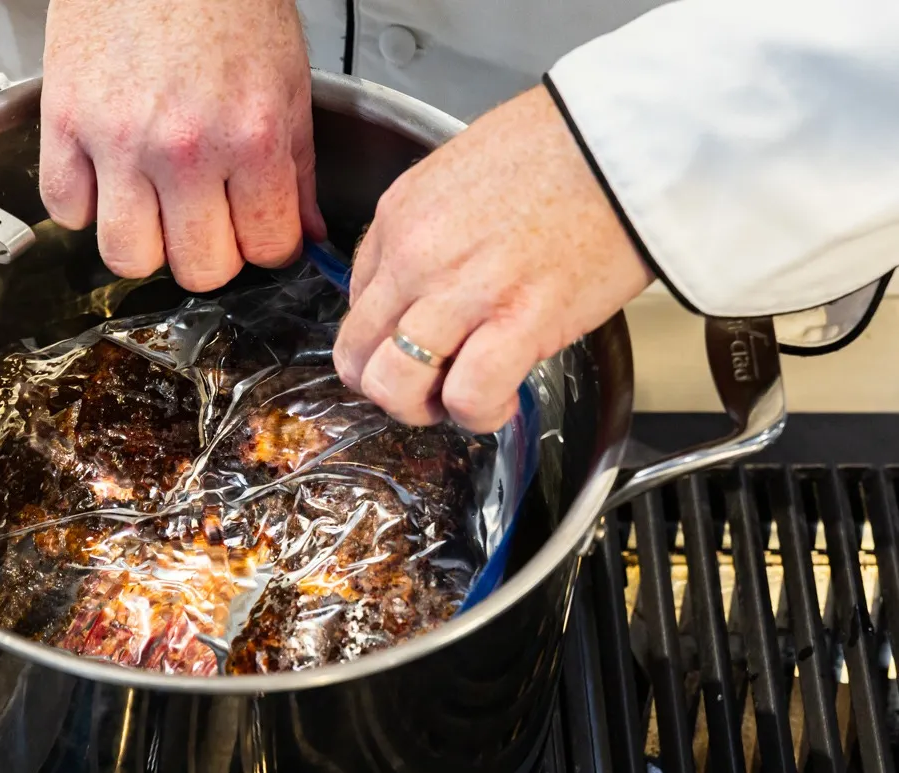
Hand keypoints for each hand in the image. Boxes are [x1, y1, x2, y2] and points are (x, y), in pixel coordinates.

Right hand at [40, 0, 324, 292]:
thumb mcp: (288, 78)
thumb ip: (296, 165)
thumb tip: (305, 230)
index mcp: (251, 135)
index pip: (267, 248)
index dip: (266, 243)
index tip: (257, 227)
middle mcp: (183, 148)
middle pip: (198, 269)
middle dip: (209, 253)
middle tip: (207, 218)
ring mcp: (117, 140)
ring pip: (127, 258)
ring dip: (144, 242)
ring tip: (153, 204)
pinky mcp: (63, 123)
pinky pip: (66, 210)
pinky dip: (85, 203)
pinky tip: (107, 172)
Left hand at [333, 86, 652, 432]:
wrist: (634, 141)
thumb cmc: (562, 148)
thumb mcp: (461, 171)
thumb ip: (428, 230)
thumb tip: (419, 285)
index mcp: (399, 216)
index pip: (357, 303)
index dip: (384, 334)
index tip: (417, 338)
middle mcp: (416, 257)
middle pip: (356, 354)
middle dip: (386, 383)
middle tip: (426, 383)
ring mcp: (462, 292)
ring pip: (394, 385)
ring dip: (422, 407)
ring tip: (458, 396)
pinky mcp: (519, 322)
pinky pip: (467, 396)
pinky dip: (478, 413)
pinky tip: (501, 397)